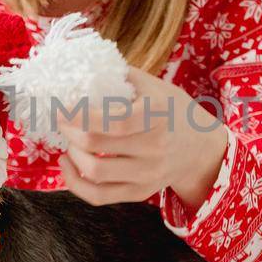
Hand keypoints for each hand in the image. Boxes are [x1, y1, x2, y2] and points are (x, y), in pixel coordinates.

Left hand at [57, 67, 229, 210]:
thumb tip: (84, 65)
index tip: (60, 108)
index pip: (113, 121)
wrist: (201, 149)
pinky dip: (75, 183)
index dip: (80, 116)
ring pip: (95, 172)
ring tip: (69, 141)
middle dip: (70, 131)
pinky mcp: (140, 192)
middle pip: (97, 145)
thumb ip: (123, 75)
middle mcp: (154, 148)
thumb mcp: (156, 86)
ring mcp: (148, 174)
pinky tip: (68, 164)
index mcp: (157, 115)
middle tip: (62, 121)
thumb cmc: (173, 111)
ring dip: (72, 155)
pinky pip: (99, 196)